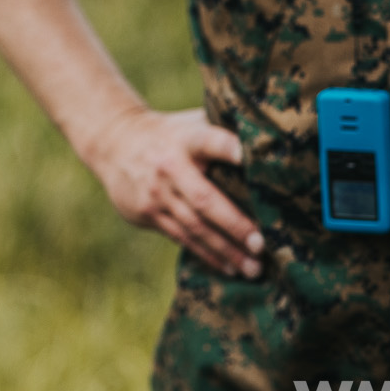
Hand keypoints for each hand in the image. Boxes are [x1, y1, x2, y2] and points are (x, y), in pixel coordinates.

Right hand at [84, 105, 263, 277]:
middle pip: (204, 199)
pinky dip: (207, 254)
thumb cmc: (172, 133)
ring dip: (225, 250)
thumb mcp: (192, 122)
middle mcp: (170, 166)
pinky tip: (229, 267)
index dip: (227, 148)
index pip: (209, 142)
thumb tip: (275, 142)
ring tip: (254, 268)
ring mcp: (156, 192)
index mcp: (187, 138)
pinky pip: (181, 237)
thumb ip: (224, 130)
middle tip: (262, 244)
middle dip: (234, 224)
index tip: (247, 157)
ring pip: (194, 226)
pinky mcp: (147, 213)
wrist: (115, 142)